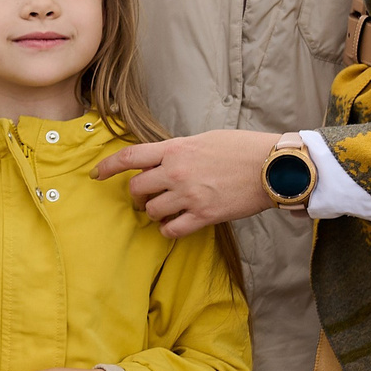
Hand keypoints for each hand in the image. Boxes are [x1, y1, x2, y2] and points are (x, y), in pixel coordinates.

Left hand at [93, 130, 283, 236]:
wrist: (273, 166)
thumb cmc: (243, 149)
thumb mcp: (205, 140)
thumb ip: (179, 151)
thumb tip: (164, 160)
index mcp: (175, 149)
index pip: (129, 157)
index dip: (107, 167)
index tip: (96, 174)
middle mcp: (176, 172)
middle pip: (137, 189)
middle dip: (138, 195)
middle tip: (148, 196)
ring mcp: (189, 196)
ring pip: (152, 211)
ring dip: (154, 212)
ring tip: (166, 209)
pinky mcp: (204, 216)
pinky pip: (171, 230)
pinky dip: (168, 229)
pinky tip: (174, 225)